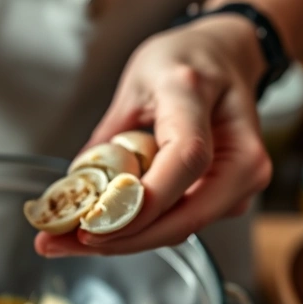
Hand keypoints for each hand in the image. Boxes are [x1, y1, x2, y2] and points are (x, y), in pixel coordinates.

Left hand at [36, 15, 271, 256]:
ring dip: (123, 241)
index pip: (185, 160)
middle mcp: (238, 147)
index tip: (92, 224)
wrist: (225, 59)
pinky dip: (139, 231)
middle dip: (120, 239)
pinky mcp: (232, 200)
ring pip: (181, 227)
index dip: (140, 202)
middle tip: (59, 244)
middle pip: (187, 214)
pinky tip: (100, 231)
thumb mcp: (132, 84)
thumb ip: (108, 137)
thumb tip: (75, 188)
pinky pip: (181, 223)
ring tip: (65, 241)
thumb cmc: (180, 64)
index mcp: (198, 98)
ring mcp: (242, 178)